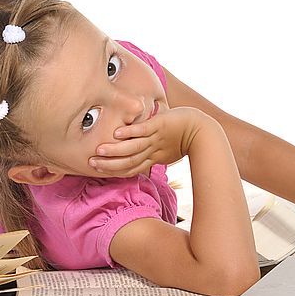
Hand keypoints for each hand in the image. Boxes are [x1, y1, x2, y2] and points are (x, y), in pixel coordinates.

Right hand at [89, 106, 212, 177]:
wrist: (203, 130)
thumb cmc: (184, 137)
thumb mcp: (167, 148)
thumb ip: (152, 151)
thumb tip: (141, 154)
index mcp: (153, 157)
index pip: (131, 167)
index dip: (115, 170)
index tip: (97, 170)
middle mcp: (152, 150)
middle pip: (129, 160)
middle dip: (110, 163)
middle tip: (91, 164)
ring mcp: (156, 137)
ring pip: (133, 147)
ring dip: (115, 150)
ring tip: (99, 151)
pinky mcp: (160, 125)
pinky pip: (143, 130)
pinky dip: (130, 132)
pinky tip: (117, 133)